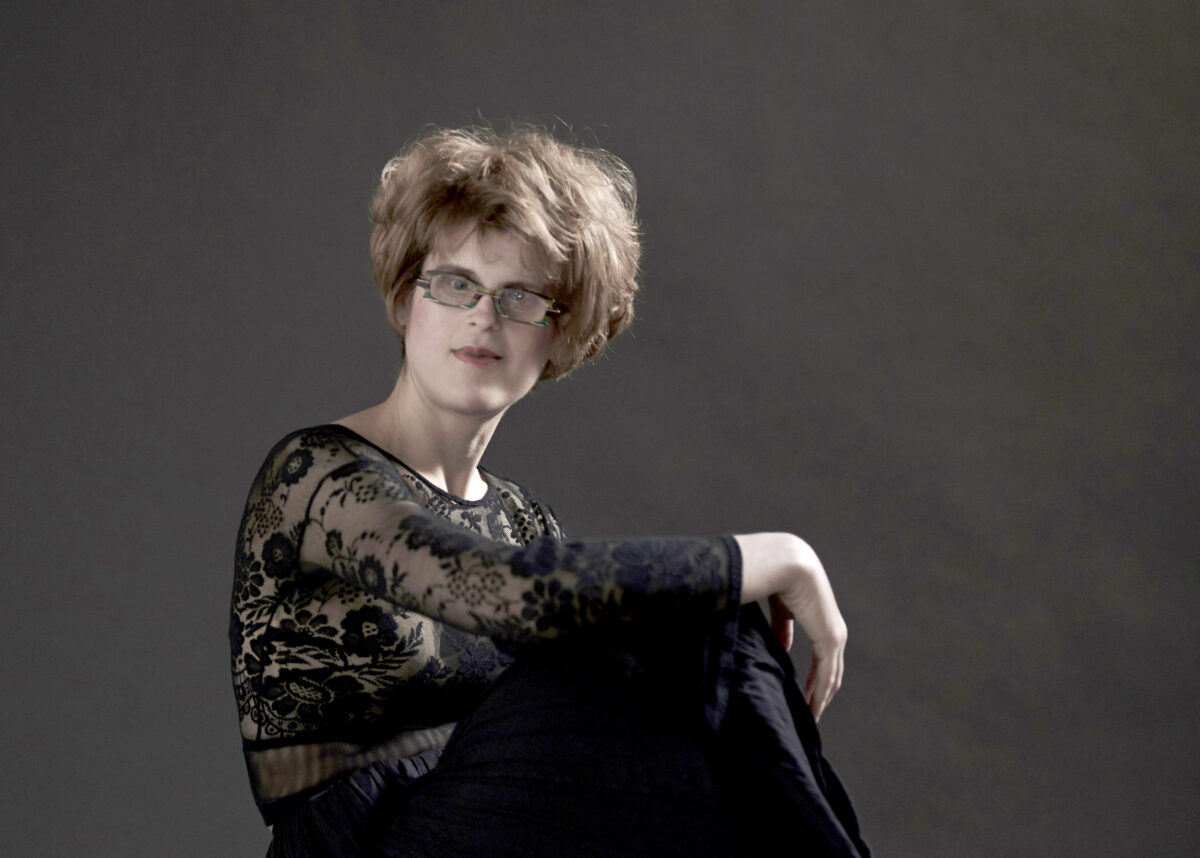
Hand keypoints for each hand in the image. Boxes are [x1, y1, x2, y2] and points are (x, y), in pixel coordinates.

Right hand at [736, 533, 847, 721]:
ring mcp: (835, 636)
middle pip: (832, 671)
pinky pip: (825, 674)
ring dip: (821, 699)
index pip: (824, 657)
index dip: (816, 678)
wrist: (786, 562)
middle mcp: (834, 631)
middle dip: (822, 693)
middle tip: (810, 713)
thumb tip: (782, 647)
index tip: (805, 696)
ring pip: (831, 677)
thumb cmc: (778, 578)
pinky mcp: (830, 639)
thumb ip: (783, 627)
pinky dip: (819, 693)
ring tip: (809, 717)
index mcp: (823, 620)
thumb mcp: (781, 609)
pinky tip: (810, 707)